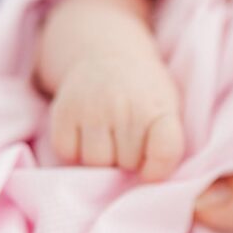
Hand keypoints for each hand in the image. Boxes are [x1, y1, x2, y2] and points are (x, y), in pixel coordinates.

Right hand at [49, 54, 184, 180]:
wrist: (107, 52)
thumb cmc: (144, 93)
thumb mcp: (169, 109)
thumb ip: (166, 143)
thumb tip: (147, 180)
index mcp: (159, 109)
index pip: (165, 151)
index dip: (158, 169)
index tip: (150, 171)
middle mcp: (125, 107)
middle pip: (127, 164)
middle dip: (128, 162)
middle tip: (128, 144)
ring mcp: (92, 108)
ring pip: (96, 163)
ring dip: (102, 160)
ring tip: (108, 142)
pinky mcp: (63, 111)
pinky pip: (67, 153)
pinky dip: (75, 153)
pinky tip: (86, 137)